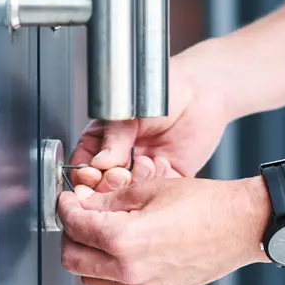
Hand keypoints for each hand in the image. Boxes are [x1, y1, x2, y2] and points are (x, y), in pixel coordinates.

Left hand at [58, 177, 267, 284]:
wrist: (240, 225)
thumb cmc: (203, 203)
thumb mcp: (149, 189)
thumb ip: (109, 201)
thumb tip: (85, 204)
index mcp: (124, 239)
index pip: (74, 226)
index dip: (65, 208)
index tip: (68, 199)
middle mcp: (129, 269)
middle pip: (72, 259)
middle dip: (68, 233)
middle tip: (77, 213)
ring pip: (88, 277)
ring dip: (84, 253)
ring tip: (95, 230)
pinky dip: (104, 268)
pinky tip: (116, 246)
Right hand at [71, 47, 231, 191]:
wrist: (201, 91)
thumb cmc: (162, 92)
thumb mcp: (130, 113)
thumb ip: (114, 139)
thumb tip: (98, 163)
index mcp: (103, 141)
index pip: (83, 166)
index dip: (84, 175)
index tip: (92, 175)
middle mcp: (121, 158)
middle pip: (102, 187)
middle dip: (110, 184)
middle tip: (122, 173)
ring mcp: (142, 170)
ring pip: (128, 193)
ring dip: (135, 182)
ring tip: (146, 162)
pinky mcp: (166, 177)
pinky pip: (155, 191)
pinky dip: (157, 182)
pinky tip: (163, 162)